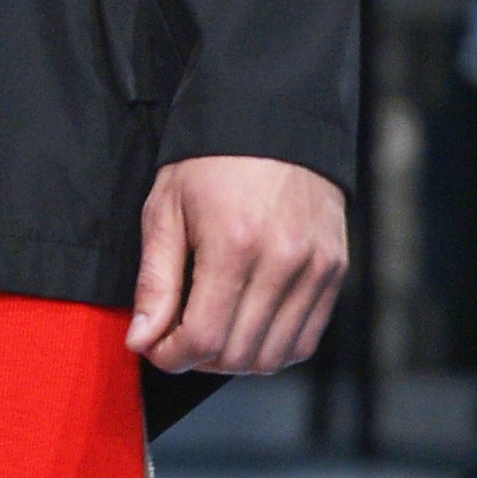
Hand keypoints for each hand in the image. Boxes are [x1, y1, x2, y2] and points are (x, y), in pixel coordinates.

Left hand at [127, 158, 348, 379]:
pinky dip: (273, 347)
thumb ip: (155, 281)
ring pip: (274, 356)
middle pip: (238, 355)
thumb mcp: (167, 208)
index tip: (155, 346)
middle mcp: (282, 261)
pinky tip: (248, 326)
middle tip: (178, 338)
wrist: (273, 117)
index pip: (203, 339)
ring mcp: (315, 268)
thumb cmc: (211, 161)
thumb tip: (142, 340)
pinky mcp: (334, 269)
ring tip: (213, 331)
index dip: (170, 356)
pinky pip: (306, 339)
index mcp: (233, 245)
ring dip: (235, 359)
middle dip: (197, 359)